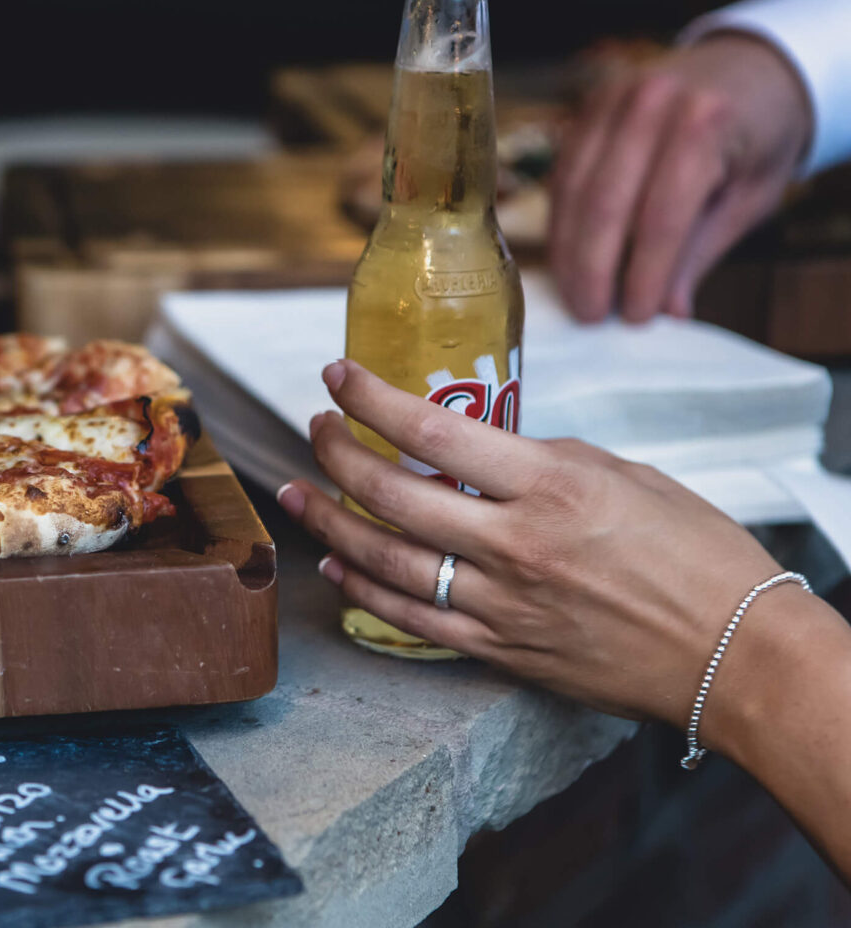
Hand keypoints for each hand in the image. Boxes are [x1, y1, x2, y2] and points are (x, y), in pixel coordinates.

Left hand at [276, 359, 818, 729]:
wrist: (736, 655)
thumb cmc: (697, 556)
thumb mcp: (624, 476)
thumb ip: (542, 463)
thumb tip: (479, 457)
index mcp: (552, 486)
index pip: (433, 432)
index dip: (371, 399)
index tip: (338, 377)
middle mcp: (515, 545)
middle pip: (391, 495)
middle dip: (336, 455)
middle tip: (315, 430)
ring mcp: (502, 604)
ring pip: (385, 560)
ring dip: (328, 523)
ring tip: (296, 494)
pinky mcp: (500, 651)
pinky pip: (411, 620)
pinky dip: (364, 590)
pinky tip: (335, 566)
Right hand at [548, 33, 811, 322]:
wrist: (748, 69)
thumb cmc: (757, 137)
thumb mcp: (750, 196)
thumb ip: (703, 249)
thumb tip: (667, 311)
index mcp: (707, 121)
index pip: (662, 213)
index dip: (643, 273)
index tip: (636, 316)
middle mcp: (653, 102)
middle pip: (605, 203)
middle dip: (593, 269)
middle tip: (590, 315)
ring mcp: (612, 99)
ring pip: (573, 191)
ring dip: (569, 251)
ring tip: (576, 294)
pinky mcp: (586, 108)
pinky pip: (563, 175)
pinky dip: (562, 222)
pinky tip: (568, 257)